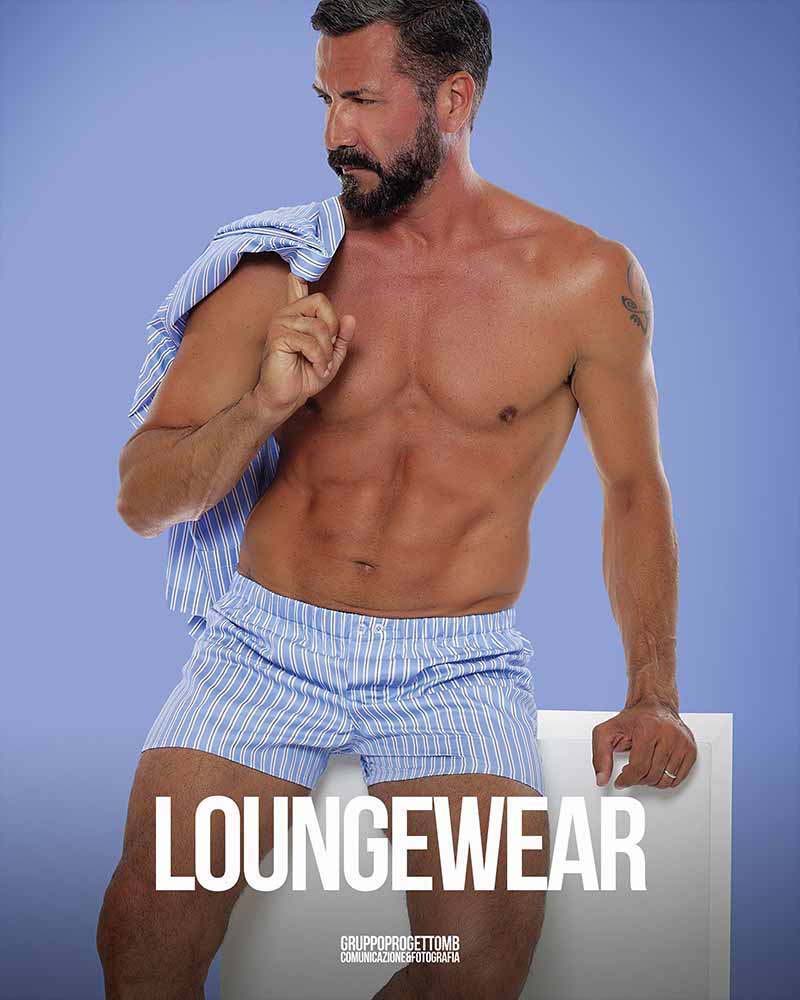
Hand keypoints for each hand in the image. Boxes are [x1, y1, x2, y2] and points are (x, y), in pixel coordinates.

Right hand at [255, 272, 355, 414]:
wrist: (286, 398)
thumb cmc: (305, 377)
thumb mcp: (331, 357)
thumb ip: (340, 338)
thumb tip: (350, 317)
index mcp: (298, 316)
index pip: (299, 287)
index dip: (299, 278)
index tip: (294, 273)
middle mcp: (287, 314)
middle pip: (322, 302)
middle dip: (332, 330)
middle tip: (327, 351)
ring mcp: (280, 323)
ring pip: (319, 327)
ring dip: (326, 352)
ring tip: (321, 365)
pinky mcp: (277, 336)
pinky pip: (310, 342)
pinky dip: (319, 359)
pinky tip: (316, 368)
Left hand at [592, 701, 696, 788]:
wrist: (655, 705)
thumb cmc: (633, 719)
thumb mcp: (607, 732)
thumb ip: (600, 756)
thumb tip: (601, 778)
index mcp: (647, 729)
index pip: (639, 767)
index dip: (627, 779)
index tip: (621, 781)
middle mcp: (667, 734)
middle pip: (652, 775)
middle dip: (638, 779)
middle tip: (631, 773)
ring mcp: (681, 742)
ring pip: (666, 779)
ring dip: (652, 781)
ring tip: (644, 770)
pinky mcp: (690, 749)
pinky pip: (679, 778)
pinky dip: (666, 780)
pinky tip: (657, 770)